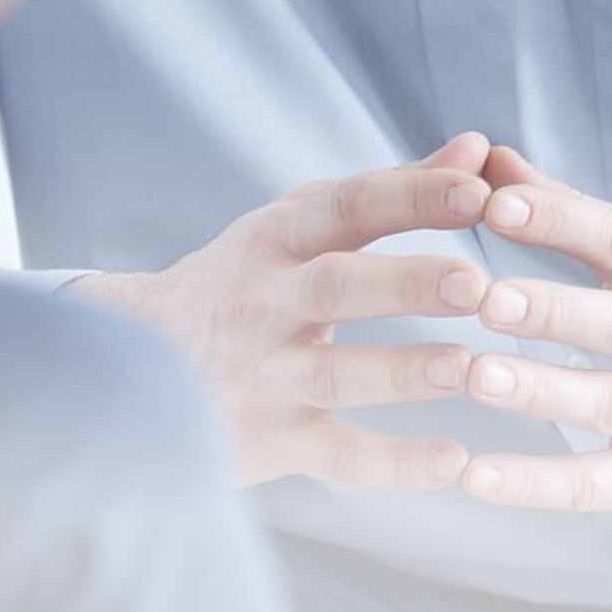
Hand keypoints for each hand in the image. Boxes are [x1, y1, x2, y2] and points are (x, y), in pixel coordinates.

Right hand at [70, 135, 497, 489]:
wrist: (133, 365)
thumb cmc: (246, 282)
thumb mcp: (299, 225)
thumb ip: (391, 190)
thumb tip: (477, 148)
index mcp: (278, 238)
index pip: (347, 207)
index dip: (411, 197)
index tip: (478, 190)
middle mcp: (265, 302)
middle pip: (335, 287)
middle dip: (404, 283)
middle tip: (475, 283)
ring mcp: (264, 374)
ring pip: (332, 373)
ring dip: (399, 370)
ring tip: (466, 368)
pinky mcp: (270, 440)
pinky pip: (334, 455)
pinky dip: (391, 463)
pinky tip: (453, 463)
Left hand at [452, 148, 611, 537]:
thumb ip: (570, 215)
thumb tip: (487, 156)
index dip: (561, 219)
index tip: (496, 200)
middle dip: (557, 307)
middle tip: (488, 298)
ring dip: (543, 390)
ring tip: (478, 377)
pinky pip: (598, 485)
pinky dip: (537, 484)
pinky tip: (474, 477)